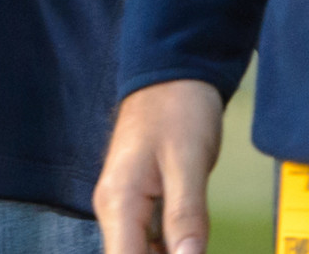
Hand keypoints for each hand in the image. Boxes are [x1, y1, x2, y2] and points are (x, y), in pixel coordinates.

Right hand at [96, 78, 223, 253]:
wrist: (171, 72)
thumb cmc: (178, 107)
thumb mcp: (188, 161)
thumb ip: (186, 215)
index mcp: (119, 201)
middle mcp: (113, 208)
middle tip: (194, 247)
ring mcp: (123, 205)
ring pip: (138, 253)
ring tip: (193, 245)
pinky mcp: (136, 202)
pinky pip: (147, 241)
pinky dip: (167, 250)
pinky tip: (189, 246)